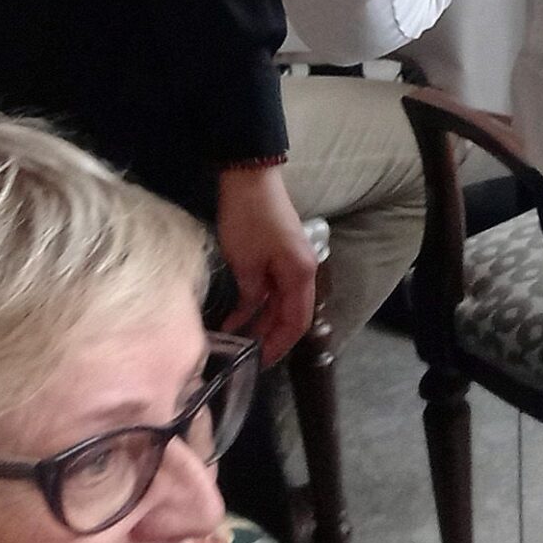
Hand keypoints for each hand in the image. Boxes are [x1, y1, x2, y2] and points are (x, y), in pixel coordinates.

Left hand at [215, 163, 317, 363]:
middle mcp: (303, 271)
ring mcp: (293, 262)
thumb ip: (250, 295)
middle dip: (271, 337)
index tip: (258, 363)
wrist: (250, 179)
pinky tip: (239, 314)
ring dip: (264, 321)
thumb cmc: (249, 220)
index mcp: (300, 275)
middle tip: (246, 355)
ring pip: (283, 303)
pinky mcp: (281, 254)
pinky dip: (260, 303)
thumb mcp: (245, 263)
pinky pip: (275, 289)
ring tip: (239, 338)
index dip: (279, 346)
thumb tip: (247, 317)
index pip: (296, 322)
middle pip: (292, 314)